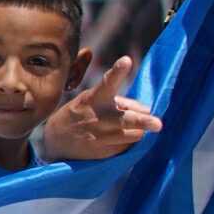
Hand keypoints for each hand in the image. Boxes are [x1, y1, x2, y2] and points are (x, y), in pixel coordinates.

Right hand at [41, 57, 162, 161]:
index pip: (107, 82)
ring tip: (134, 126)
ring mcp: (101, 137)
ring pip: (133, 134)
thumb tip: (147, 109)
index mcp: (94, 98)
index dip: (117, 72)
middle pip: (126, 119)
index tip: (126, 61)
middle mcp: (99, 118)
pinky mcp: (104, 153)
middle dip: (142, 122)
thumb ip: (121, 101)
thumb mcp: (93, 99)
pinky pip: (127, 146)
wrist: (55, 141)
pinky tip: (117, 136)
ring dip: (139, 129)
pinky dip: (128, 140)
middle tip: (158, 124)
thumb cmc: (81, 113)